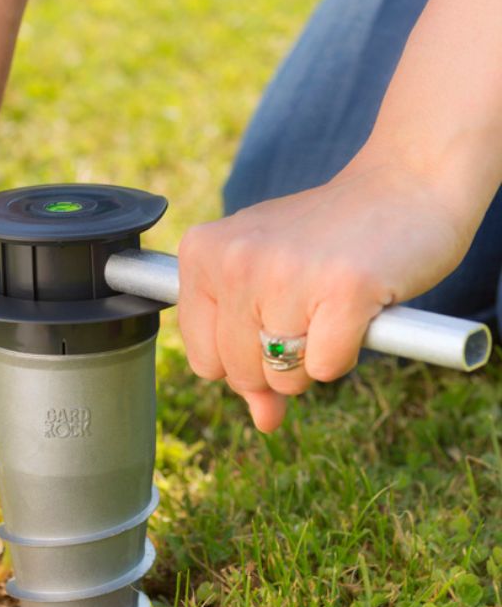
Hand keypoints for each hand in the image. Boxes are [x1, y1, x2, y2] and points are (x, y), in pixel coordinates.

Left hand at [178, 161, 473, 431]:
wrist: (403, 184)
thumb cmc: (326, 240)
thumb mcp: (267, 284)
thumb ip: (249, 353)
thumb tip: (263, 422)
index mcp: (202, 252)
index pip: (203, 359)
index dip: (241, 360)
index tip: (270, 325)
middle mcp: (235, 259)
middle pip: (240, 374)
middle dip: (278, 364)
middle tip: (308, 310)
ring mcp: (287, 272)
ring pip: (283, 376)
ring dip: (314, 358)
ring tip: (330, 304)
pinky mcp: (344, 286)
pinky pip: (327, 368)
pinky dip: (346, 352)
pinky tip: (358, 308)